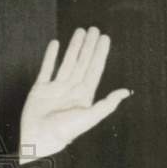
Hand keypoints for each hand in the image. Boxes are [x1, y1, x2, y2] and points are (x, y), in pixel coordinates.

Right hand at [19, 27, 131, 162]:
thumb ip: (108, 103)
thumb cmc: (66, 131)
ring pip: (67, 61)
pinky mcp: (40, 88)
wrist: (40, 138)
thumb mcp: (91, 116)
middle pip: (83, 62)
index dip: (101, 53)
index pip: (95, 69)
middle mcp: (72, 89)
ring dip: (73, 47)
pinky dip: (50, 56)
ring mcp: (56, 88)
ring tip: (80, 31)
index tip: (105, 39)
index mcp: (85, 95)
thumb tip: (126, 92)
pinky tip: (56, 44)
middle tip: (94, 29)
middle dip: (89, 46)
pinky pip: (46, 68)